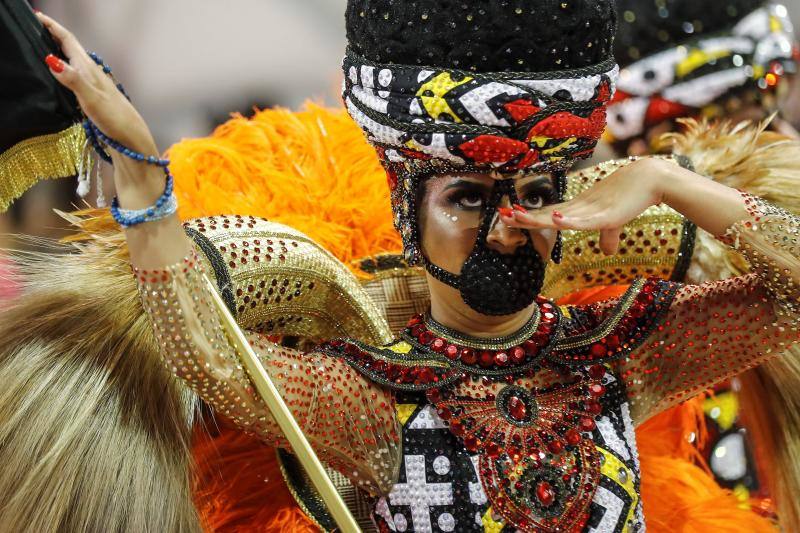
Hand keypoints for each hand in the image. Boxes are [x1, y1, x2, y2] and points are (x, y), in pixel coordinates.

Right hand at [37, 12, 156, 158]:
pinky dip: (66, 70)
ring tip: (47, 48)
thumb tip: (52, 60)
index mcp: (90, 70)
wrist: (133, 139)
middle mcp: (93, 74)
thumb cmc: (115, 119)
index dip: (53, 29)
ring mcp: (95, 85)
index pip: (69, 42)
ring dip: (61, 53)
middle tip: (38, 29)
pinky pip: (77, 76)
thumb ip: (73, 80)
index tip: (39, 18)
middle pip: (71, 49)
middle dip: (55, 37)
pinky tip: (63, 76)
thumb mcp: (92, 99)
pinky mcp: (96, 96)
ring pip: (75, 62)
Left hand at [502, 158, 667, 254]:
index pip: (547, 214)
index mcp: (578, 210)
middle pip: (546, 214)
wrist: (651, 179)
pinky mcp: (605, 215)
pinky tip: (555, 218)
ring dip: (537, 217)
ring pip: (558, 217)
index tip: (508, 215)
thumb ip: (609, 237)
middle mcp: (579, 208)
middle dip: (524, 216)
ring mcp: (590, 211)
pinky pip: (584, 220)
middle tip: (501, 214)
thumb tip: (608, 252)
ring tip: (516, 216)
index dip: (528, 216)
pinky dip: (569, 220)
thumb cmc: (631, 197)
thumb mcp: (615, 222)